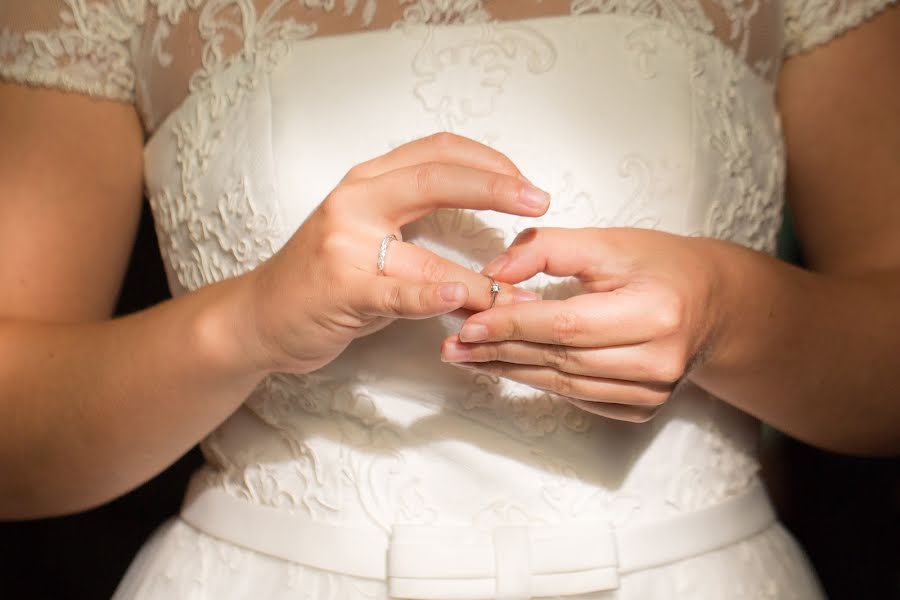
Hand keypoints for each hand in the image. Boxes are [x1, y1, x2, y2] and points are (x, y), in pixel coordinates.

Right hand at [246, 133, 549, 373]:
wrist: (259, 315)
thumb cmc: (323, 275)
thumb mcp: (367, 231)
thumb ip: (418, 220)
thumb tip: (490, 228)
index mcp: (368, 182)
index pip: (437, 151)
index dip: (490, 162)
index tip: (528, 185)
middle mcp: (355, 201)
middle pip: (435, 177)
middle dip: (496, 186)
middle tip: (539, 202)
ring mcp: (345, 245)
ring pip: (426, 254)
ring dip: (482, 279)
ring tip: (520, 294)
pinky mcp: (340, 289)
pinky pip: (396, 293)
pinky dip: (432, 297)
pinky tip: (463, 299)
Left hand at [440, 227, 723, 421]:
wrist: (712, 303)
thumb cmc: (658, 265)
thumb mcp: (608, 242)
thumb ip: (547, 248)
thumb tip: (492, 273)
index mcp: (656, 312)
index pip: (567, 324)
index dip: (513, 324)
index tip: (468, 322)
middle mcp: (659, 360)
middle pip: (561, 358)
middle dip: (499, 350)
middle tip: (452, 344)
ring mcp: (652, 392)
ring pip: (563, 384)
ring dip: (510, 370)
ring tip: (465, 358)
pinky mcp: (642, 409)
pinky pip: (577, 398)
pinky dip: (537, 381)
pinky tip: (505, 368)